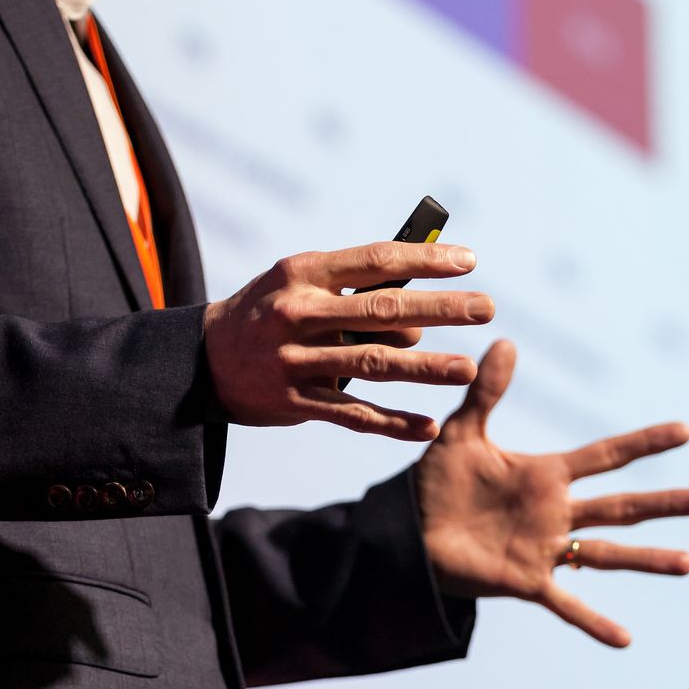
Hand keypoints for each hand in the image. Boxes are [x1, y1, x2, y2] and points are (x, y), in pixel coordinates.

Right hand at [203, 240, 494, 440]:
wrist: (202, 360)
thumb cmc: (270, 313)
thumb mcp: (299, 284)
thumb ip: (354, 291)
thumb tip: (422, 313)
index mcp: (302, 273)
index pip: (375, 261)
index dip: (425, 261)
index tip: (469, 262)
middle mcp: (298, 313)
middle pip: (382, 310)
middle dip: (440, 309)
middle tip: (486, 308)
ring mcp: (296, 360)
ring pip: (374, 364)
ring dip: (426, 367)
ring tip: (467, 369)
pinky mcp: (295, 402)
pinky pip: (354, 415)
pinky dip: (393, 423)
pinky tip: (429, 427)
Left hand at [413, 340, 688, 646]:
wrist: (407, 532)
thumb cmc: (434, 484)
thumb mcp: (461, 433)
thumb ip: (487, 392)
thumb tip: (505, 341)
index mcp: (546, 475)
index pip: (606, 456)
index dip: (644, 443)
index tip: (684, 431)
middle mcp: (556, 513)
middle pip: (622, 507)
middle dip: (665, 503)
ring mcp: (546, 549)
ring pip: (608, 554)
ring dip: (648, 559)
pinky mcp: (526, 582)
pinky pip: (566, 604)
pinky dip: (594, 622)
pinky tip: (626, 639)